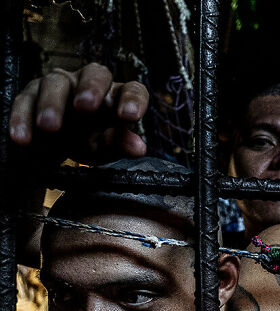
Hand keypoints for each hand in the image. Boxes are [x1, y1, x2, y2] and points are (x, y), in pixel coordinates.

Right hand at [9, 63, 148, 160]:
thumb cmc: (88, 140)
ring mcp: (60, 85)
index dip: (133, 100)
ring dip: (52, 104)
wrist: (54, 146)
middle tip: (85, 107)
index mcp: (116, 96)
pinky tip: (23, 138)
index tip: (130, 116)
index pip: (132, 90)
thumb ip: (120, 145)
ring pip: (57, 83)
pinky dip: (22, 119)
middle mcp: (90, 84)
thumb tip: (137, 148)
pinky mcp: (32, 93)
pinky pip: (25, 100)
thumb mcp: (105, 147)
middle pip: (95, 73)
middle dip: (91, 88)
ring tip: (50, 128)